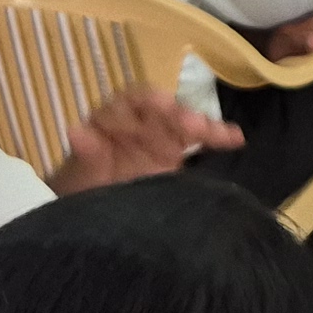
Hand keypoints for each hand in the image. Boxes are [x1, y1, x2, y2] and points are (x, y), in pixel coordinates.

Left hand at [49, 86, 242, 191]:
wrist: (92, 211)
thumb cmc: (81, 187)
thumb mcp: (78, 173)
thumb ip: (84, 152)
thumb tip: (76, 131)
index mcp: (111, 118)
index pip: (129, 100)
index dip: (144, 101)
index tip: (160, 104)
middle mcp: (137, 120)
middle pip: (162, 109)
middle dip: (178, 113)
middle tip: (194, 124)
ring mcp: (159, 135)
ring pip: (183, 121)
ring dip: (201, 124)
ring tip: (215, 133)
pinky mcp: (176, 151)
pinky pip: (200, 139)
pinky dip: (218, 136)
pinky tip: (236, 139)